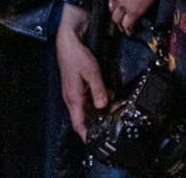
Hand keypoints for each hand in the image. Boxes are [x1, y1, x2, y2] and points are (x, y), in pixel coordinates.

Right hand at [56, 4, 108, 131]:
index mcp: (73, 99)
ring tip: (116, 104)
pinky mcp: (78, 87)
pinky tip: (109, 93)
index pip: (78, 124)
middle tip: (116, 117)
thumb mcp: (91, 72)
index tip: (94, 142)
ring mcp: (74, 93)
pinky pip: (89, 98)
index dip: (86, 134)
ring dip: (101, 108)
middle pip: (86, 117)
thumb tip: (103, 106)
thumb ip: (98, 90)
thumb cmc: (77, 57)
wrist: (68, 42)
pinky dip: (99, 98)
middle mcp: (72, 99)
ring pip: (89, 107)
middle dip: (100, 119)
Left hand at [102, 0, 160, 33]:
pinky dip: (128, 29)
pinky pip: (128, 24)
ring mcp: (123, 4)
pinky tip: (130, 33)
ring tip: (121, 27)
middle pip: (111, 6)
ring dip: (118, 23)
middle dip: (114, 11)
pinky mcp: (133, 12)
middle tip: (118, 15)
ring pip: (116, 17)